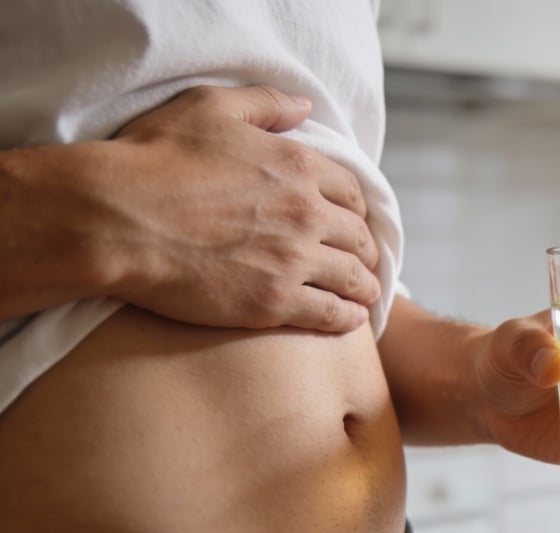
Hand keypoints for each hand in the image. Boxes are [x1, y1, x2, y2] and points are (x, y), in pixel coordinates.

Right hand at [87, 85, 378, 330]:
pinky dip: (348, 318)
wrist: (113, 218)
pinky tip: (351, 320)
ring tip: (364, 297)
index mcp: (297, 166)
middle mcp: (306, 212)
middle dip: (364, 251)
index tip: (351, 222)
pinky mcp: (274, 301)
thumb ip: (264, 103)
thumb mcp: (209, 108)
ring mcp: (293, 260)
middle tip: (363, 264)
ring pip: (353, 278)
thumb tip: (305, 104)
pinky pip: (331, 314)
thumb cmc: (152, 158)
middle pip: (358, 237)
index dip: (354, 209)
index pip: (350, 191)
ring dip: (363, 288)